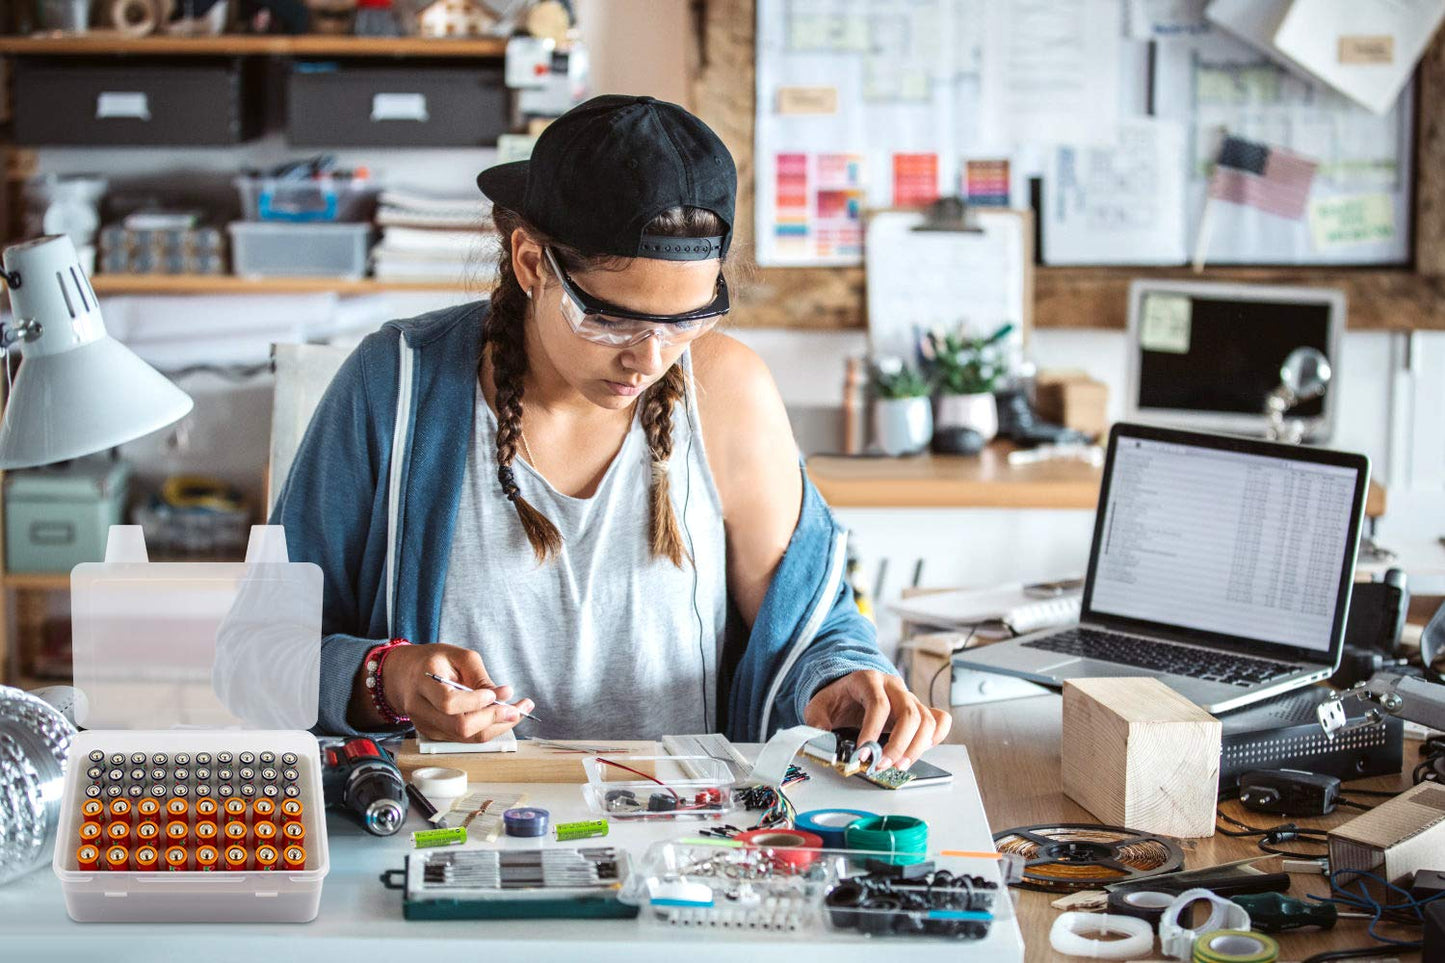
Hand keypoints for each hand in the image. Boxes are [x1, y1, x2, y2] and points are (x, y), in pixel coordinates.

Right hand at [383, 643, 533, 742]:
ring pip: (466, 737)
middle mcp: (421, 709)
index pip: (449, 702)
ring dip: (497, 726)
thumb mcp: (458, 656)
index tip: (494, 693)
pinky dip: (487, 729)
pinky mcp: (435, 735)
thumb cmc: (433, 661)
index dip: (475, 702)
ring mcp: (427, 726)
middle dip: (493, 719)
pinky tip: (501, 716)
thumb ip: (480, 676)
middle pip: (460, 727)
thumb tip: (504, 696)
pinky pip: (465, 738)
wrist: (404, 675)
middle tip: (518, 707)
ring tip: (518, 710)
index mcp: (423, 683)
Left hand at [804, 669, 951, 770]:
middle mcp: (893, 686)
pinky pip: (939, 720)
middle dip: (898, 745)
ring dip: (916, 747)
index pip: (878, 704)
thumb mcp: (819, 704)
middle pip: (908, 713)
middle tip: (882, 765)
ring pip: (926, 719)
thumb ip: (816, 720)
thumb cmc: (838, 698)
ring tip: (898, 766)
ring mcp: (909, 697)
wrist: (850, 689)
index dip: (872, 731)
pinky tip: (920, 751)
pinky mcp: (919, 709)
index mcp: (868, 680)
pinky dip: (936, 737)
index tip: (863, 753)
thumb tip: (821, 738)